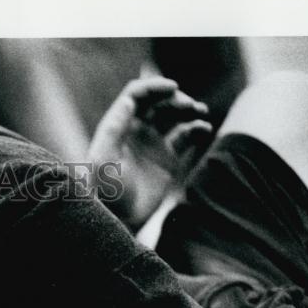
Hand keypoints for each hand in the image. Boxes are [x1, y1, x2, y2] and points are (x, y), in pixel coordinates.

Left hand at [87, 76, 213, 229]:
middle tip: (189, 106)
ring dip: (189, 109)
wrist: (120, 221)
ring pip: (174, 116)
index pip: (136, 95)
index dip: (154, 86)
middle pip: (159, 102)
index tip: (173, 87)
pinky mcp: (168, 159)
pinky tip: (204, 129)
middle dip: (175, 98)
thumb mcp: (103, 159)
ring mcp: (153, 144)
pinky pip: (186, 136)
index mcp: (119, 127)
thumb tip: (129, 100)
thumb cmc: (106, 192)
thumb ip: (114, 128)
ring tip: (201, 111)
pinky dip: (197, 129)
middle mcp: (136, 131)